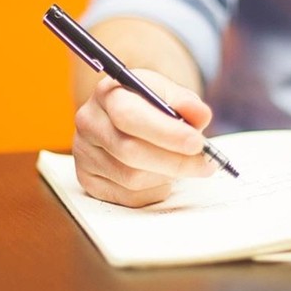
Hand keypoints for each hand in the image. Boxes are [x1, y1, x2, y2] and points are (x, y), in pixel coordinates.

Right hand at [73, 70, 215, 206]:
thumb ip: (186, 102)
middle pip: (130, 151)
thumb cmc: (151, 105)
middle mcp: (89, 122)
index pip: (130, 116)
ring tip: (183, 164)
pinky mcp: (89, 181)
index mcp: (108, 93)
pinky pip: (129, 197)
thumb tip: (200, 115)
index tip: (197, 143)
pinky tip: (161, 174)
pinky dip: (155, 189)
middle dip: (175, 161)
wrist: (127, 118)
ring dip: (167, 176)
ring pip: (131, 178)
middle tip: (206, 163)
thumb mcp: (169, 93)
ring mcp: (84, 154)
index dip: (165, 132)